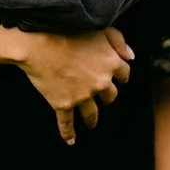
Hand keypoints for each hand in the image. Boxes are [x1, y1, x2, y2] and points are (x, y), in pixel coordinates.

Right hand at [13, 28, 133, 143]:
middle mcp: (100, 83)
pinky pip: (67, 123)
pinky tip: (70, 140)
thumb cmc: (67, 29)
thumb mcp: (99, 29)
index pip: (123, 74)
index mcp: (110, 63)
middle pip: (110, 96)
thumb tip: (131, 56)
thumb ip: (118, 41)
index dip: (120, 76)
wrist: (39, 42)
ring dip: (92, 119)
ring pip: (92, 113)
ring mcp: (82, 96)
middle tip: (102, 98)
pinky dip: (68, 133)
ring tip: (91, 123)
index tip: (116, 79)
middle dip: (107, 97)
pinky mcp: (64, 104)